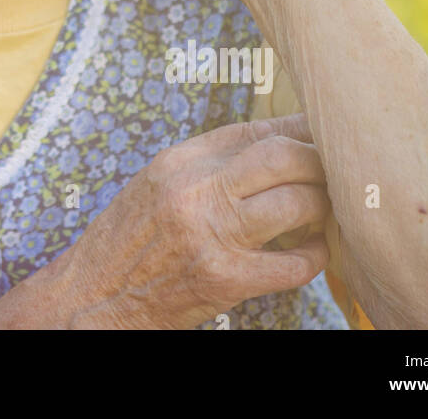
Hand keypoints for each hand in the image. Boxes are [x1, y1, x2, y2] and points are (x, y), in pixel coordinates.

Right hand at [53, 112, 330, 328]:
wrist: (95, 295)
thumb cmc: (130, 240)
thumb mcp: (157, 184)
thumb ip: (207, 163)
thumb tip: (272, 143)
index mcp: (178, 161)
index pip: (254, 131)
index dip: (297, 132)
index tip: (318, 139)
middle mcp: (195, 190)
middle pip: (283, 157)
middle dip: (319, 163)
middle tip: (332, 175)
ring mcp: (211, 234)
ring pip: (297, 204)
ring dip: (322, 209)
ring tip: (322, 214)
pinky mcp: (226, 278)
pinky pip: (295, 263)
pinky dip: (315, 257)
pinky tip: (310, 253)